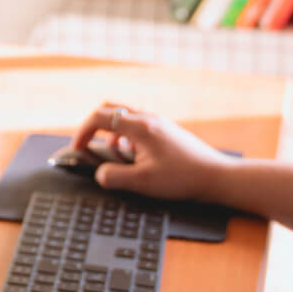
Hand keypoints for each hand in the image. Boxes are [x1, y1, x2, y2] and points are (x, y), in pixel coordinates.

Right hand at [71, 103, 234, 201]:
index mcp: (139, 126)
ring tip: (113, 154)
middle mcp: (148, 118)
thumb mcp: (142, 183)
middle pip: (110, 109)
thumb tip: (99, 173)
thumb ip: (114, 177)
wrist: (215, 176)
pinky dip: (125, 135)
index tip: (77, 149)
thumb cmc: (181, 178)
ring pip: (124, 115)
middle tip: (87, 145)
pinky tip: (133, 156)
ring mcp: (158, 122)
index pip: (99, 117)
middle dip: (93, 126)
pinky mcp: (166, 130)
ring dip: (110, 131)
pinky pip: (137, 124)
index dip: (82, 132)